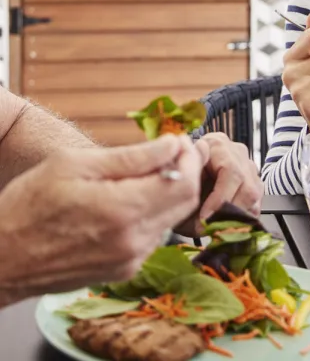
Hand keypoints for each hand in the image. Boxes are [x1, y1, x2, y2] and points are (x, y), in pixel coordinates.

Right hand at [0, 135, 202, 305]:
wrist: (0, 259)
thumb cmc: (28, 205)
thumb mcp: (75, 165)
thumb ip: (132, 157)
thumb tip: (173, 144)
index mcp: (123, 211)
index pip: (184, 183)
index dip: (189, 157)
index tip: (179, 141)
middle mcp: (133, 241)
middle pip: (186, 202)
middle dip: (185, 171)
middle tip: (170, 152)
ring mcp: (130, 260)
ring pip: (173, 218)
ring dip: (170, 192)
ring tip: (147, 173)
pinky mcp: (124, 270)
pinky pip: (155, 236)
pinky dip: (154, 213)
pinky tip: (132, 198)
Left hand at [174, 132, 263, 235]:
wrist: (182, 170)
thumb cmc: (180, 175)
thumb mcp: (179, 181)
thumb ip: (188, 197)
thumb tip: (203, 223)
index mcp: (217, 145)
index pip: (230, 171)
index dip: (220, 197)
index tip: (205, 217)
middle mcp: (237, 152)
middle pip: (247, 186)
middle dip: (230, 212)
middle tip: (212, 228)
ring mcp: (248, 166)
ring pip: (254, 195)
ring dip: (237, 216)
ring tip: (218, 228)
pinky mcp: (253, 181)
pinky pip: (256, 202)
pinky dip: (243, 216)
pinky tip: (227, 223)